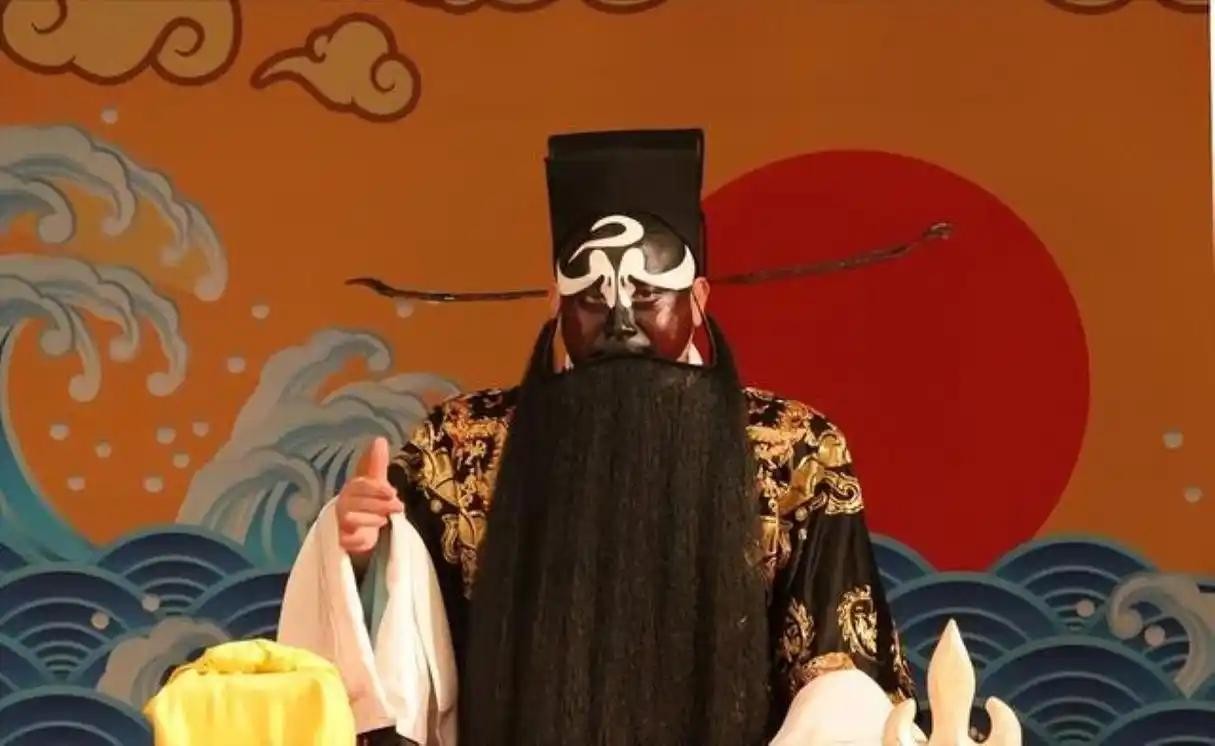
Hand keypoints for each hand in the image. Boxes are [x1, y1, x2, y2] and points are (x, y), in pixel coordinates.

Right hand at [336, 436, 403, 556]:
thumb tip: (380, 439)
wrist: (355, 530)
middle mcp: (344, 504)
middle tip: (398, 506)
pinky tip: (367, 540)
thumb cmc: (366, 502)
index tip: (392, 491)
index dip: (375, 488)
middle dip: (379, 504)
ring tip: (386, 520)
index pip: (360, 485)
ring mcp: (340, 522)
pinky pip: (345, 541)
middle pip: (357, 502)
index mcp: (352, 489)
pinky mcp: (341, 540)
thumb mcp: (374, 484)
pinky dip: (357, 541)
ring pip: (350, 519)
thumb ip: (377, 465)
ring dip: (370, 519)